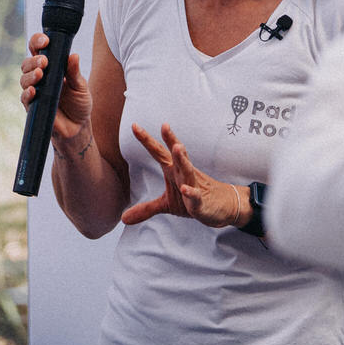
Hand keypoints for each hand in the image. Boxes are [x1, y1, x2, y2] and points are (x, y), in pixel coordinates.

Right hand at [21, 32, 91, 145]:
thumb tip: (73, 55)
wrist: (78, 128)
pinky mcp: (33, 107)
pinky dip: (27, 93)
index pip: (39, 49)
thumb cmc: (79, 104)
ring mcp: (35, 91)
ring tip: (40, 74)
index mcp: (52, 67)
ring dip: (30, 75)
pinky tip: (34, 91)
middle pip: (28, 63)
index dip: (38, 42)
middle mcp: (40, 77)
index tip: (45, 41)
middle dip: (34, 60)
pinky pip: (25, 98)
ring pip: (24, 79)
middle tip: (44, 62)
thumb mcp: (81, 87)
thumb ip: (75, 72)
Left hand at [119, 122, 250, 229]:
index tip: (134, 125)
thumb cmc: (191, 200)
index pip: (159, 152)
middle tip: (164, 126)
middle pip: (176, 155)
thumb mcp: (165, 204)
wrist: (220, 208)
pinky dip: (191, 192)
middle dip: (170, 140)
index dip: (147, 140)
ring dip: (182, 159)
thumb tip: (123, 219)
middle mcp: (183, 174)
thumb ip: (145, 209)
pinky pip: (195, 196)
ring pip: (187, 170)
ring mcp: (193, 186)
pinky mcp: (200, 202)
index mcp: (173, 170)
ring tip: (178, 147)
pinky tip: (185, 188)